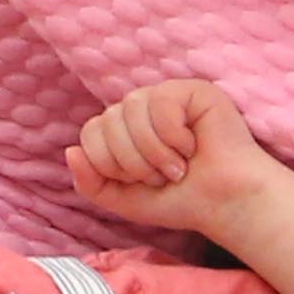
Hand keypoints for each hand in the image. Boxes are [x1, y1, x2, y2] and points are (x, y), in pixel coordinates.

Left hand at [66, 77, 275, 236]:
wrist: (224, 203)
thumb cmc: (181, 200)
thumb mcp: (124, 200)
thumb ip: (90, 183)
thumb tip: (69, 151)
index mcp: (122, 130)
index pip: (90, 133)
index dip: (109, 164)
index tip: (142, 182)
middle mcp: (140, 108)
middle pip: (107, 121)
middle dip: (133, 161)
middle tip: (164, 175)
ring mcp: (165, 96)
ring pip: (130, 110)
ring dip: (153, 151)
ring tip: (179, 165)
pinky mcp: (192, 89)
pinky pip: (160, 102)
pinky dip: (173, 134)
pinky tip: (194, 145)